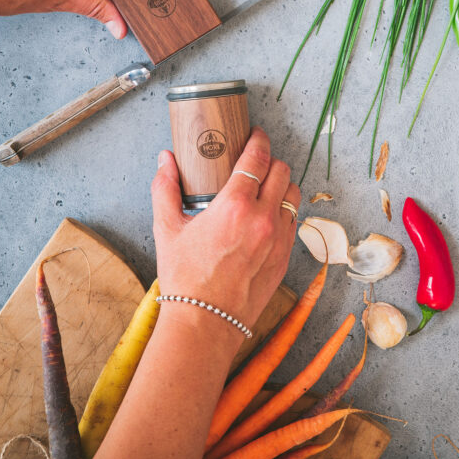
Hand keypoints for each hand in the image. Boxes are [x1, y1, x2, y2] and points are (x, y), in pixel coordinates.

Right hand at [152, 127, 300, 332]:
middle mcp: (263, 218)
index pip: (257, 157)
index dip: (259, 140)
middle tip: (256, 161)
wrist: (206, 323)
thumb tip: (164, 160)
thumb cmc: (185, 277)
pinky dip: (285, 211)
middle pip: (281, 170)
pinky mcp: (286, 256)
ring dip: (282, 185)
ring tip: (265, 187)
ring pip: (294, 194)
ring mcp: (279, 238)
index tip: (255, 134)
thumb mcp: (167, 229)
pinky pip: (294, 221)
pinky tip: (268, 215)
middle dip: (270, 160)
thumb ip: (165, 188)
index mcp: (234, 206)